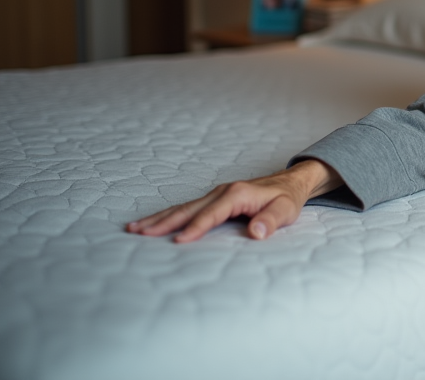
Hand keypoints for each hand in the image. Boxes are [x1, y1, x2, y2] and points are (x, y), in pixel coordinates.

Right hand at [126, 159, 341, 242]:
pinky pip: (188, 208)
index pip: (212, 213)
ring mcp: (216, 194)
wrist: (290, 183)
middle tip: (138, 233)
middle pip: (189, 208)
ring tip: (134, 228)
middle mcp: (223, 191)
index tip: (178, 241)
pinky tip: (153, 223)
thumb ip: (272, 221)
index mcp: (238, 194)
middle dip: (163, 221)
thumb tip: (257, 233)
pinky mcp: (214, 199)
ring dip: (159, 217)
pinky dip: (169, 215)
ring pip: (183, 207)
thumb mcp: (286, 210)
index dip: (196, 227)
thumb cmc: (287, 199)